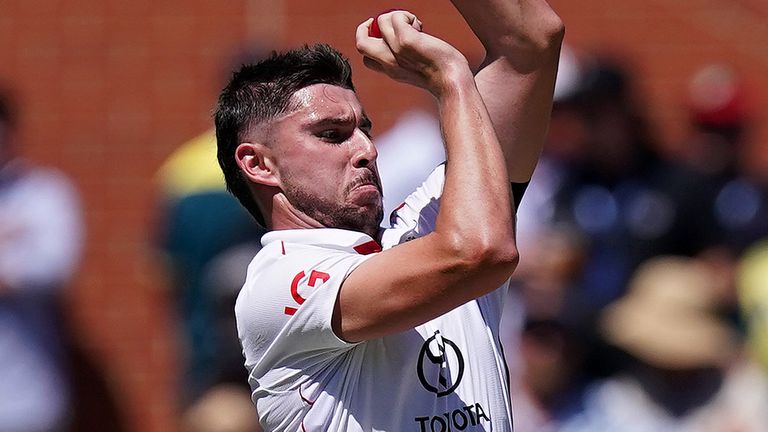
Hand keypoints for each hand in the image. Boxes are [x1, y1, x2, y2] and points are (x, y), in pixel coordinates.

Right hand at [355, 10, 470, 96]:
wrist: (452, 81)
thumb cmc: (443, 76)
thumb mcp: (416, 71)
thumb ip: (405, 60)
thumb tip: (406, 37)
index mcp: (390, 71)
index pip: (366, 58)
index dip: (370, 42)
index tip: (383, 34)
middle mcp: (389, 62)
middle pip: (361, 43)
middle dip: (366, 27)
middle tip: (385, 21)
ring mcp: (396, 51)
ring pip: (381, 22)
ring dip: (396, 16)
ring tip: (414, 24)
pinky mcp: (406, 41)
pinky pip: (396, 18)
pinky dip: (406, 16)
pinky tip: (419, 25)